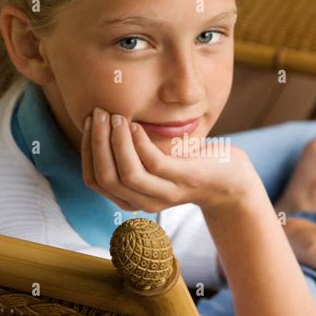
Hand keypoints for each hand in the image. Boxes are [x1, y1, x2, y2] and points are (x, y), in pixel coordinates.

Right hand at [81, 108, 254, 212]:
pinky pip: (153, 163)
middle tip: (98, 114)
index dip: (86, 150)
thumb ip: (129, 151)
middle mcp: (144, 202)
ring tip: (115, 116)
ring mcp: (165, 193)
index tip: (89, 122)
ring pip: (127, 173)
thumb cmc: (186, 164)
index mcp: (131, 199)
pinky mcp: (184, 179)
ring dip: (115, 141)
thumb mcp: (152, 161)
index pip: (94, 180)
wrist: (229, 179)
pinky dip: (138, 142)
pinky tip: (135, 124)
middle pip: (106, 177)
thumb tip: (101, 120)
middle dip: (96, 143)